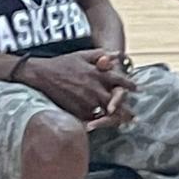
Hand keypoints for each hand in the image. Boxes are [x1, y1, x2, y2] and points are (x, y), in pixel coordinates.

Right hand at [20, 49, 135, 123]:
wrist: (42, 74)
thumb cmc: (63, 63)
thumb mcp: (82, 55)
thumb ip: (101, 55)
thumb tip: (117, 55)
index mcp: (98, 73)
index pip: (120, 81)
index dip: (130, 86)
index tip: (135, 89)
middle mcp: (95, 88)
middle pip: (117, 102)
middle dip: (126, 109)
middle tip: (133, 116)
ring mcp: (86, 100)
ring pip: (106, 113)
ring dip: (114, 117)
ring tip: (121, 122)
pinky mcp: (77, 110)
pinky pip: (92, 118)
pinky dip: (98, 121)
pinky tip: (102, 123)